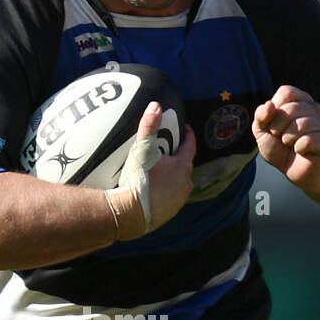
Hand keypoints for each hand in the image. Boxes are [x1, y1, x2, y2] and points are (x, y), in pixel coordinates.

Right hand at [106, 101, 194, 239]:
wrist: (129, 214)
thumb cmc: (138, 181)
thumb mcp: (142, 150)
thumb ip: (149, 126)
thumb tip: (156, 105)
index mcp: (183, 166)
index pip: (190, 145)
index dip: (188, 135)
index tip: (185, 128)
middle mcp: (186, 183)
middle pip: (184, 164)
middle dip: (177, 155)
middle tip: (165, 149)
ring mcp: (179, 200)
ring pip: (179, 182)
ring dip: (171, 175)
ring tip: (158, 170)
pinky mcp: (170, 212)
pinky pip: (170, 197)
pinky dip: (165, 191)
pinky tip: (153, 189)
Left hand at [253, 85, 319, 192]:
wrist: (294, 169)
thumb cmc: (279, 147)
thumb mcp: (262, 131)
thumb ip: (261, 116)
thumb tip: (269, 105)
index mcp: (298, 99)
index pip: (286, 92)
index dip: (275, 111)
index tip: (275, 124)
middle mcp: (313, 106)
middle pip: (291, 109)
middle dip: (278, 127)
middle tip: (283, 139)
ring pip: (300, 125)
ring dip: (288, 139)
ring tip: (291, 144)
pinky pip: (308, 140)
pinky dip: (298, 147)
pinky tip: (300, 150)